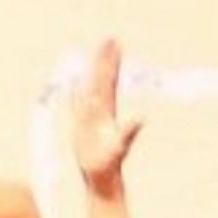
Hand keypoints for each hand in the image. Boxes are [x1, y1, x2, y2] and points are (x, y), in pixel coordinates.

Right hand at [57, 38, 143, 191]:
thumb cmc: (109, 165)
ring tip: (94, 55)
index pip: (108, 80)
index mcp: (107, 111)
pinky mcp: (82, 126)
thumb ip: (129, 133)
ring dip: (92, 71)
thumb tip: (142, 119)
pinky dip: (76, 91)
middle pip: (102, 79)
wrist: (102, 178)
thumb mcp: (119, 147)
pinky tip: (75, 84)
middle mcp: (101, 111)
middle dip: (105, 59)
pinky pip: (77, 104)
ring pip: (91, 88)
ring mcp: (91, 117)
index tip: (114, 44)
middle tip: (110, 39)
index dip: (110, 62)